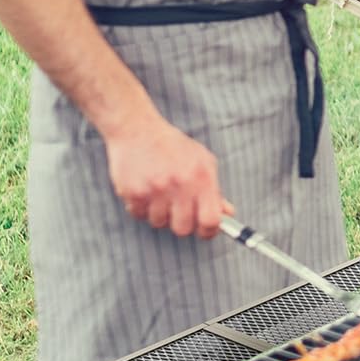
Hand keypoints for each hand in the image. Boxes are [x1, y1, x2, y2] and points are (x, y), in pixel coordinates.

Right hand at [104, 113, 230, 236]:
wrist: (137, 129)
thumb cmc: (172, 145)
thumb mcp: (201, 161)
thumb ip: (214, 190)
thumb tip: (226, 214)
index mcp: (200, 177)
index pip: (210, 220)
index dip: (209, 231)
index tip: (204, 230)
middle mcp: (178, 185)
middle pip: (183, 228)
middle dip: (182, 223)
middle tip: (178, 211)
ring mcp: (154, 190)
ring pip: (159, 223)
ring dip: (160, 214)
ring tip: (159, 194)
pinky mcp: (132, 192)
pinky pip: (139, 215)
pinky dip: (141, 208)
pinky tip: (144, 191)